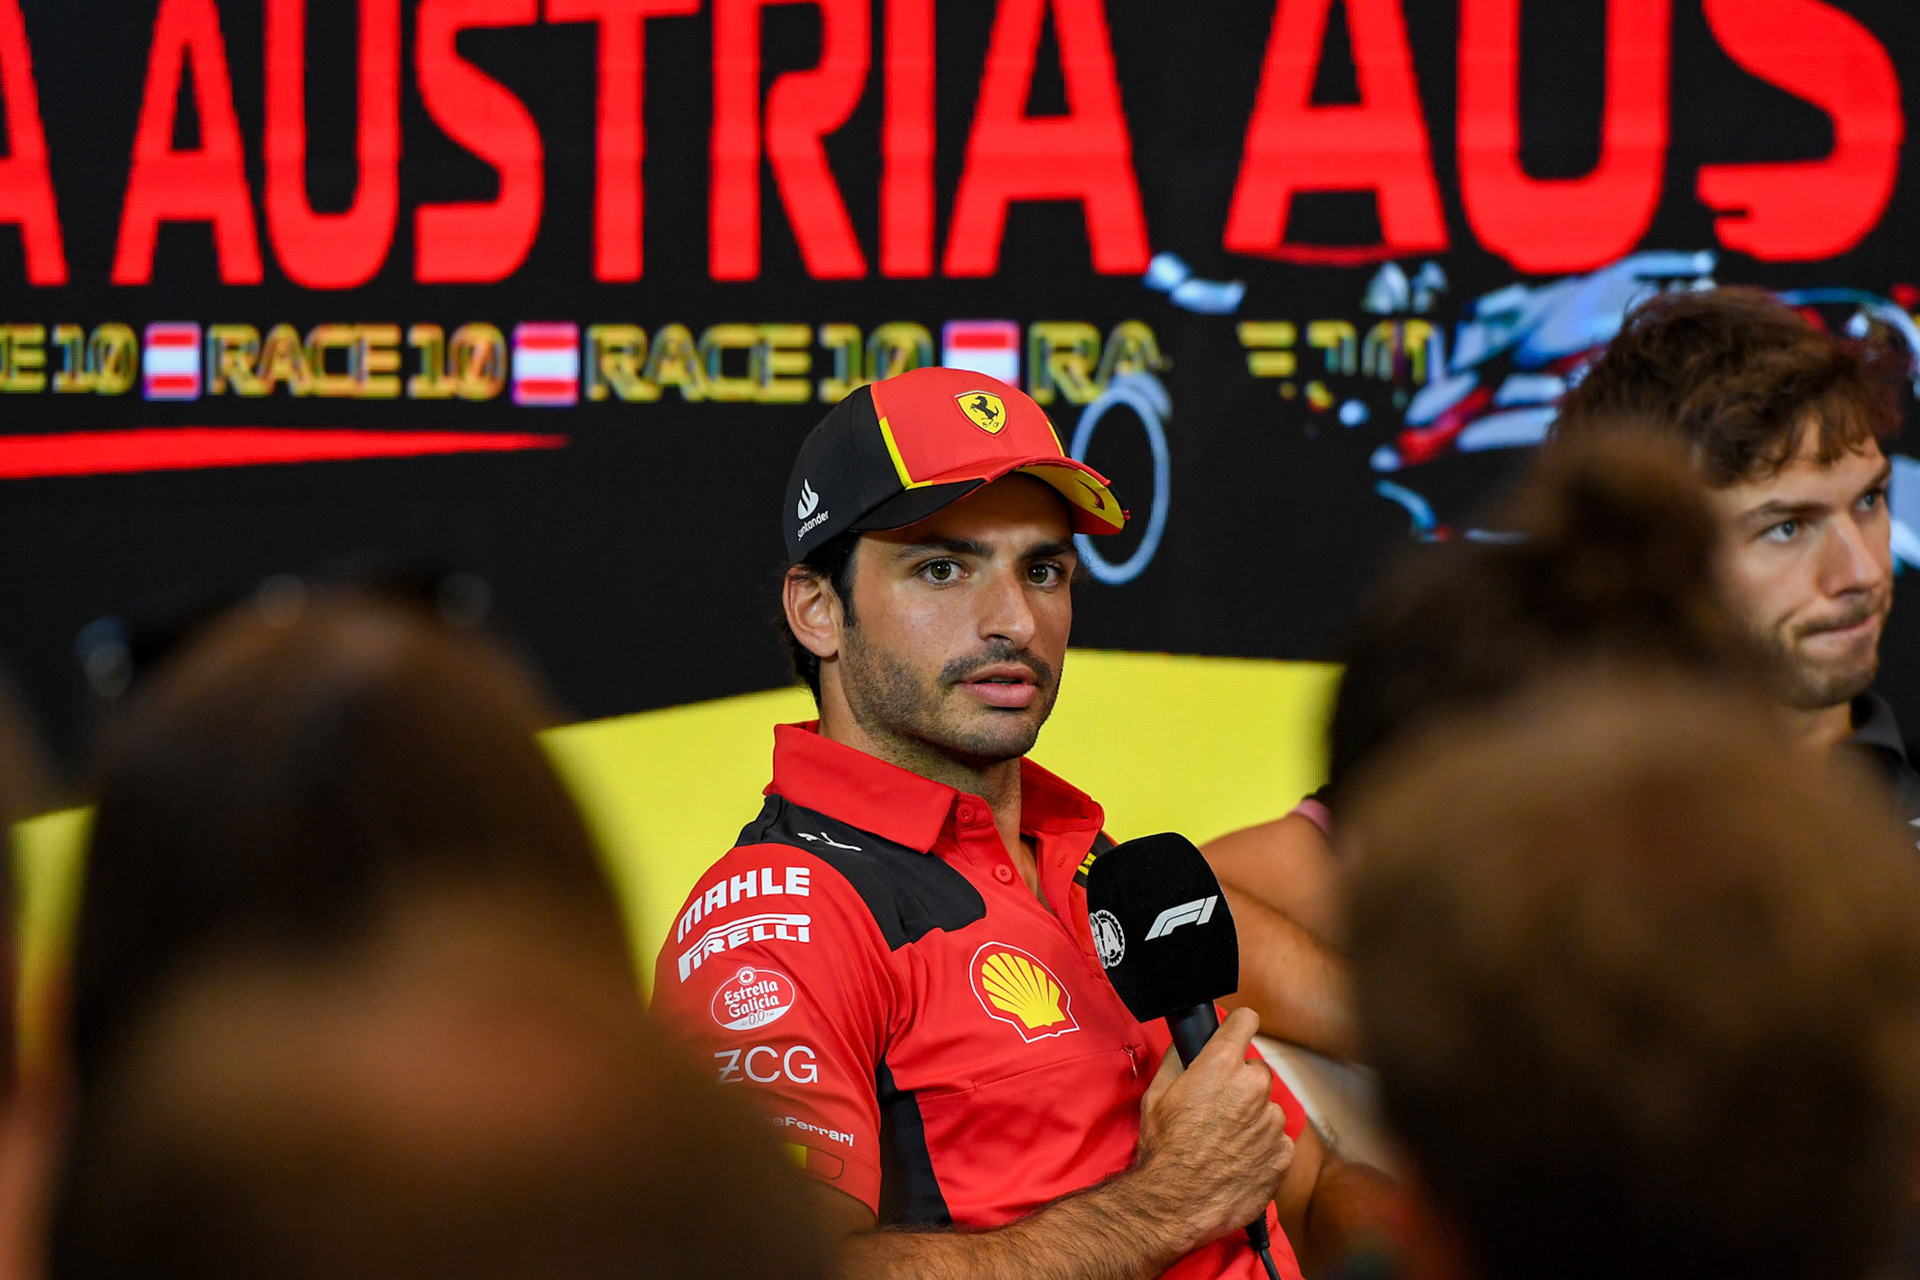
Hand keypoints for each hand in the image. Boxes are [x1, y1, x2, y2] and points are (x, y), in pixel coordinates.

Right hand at [1132, 1007, 1293, 1252]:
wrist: (1175, 1203)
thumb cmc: (1163, 1148)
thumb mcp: (1156, 1094)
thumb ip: (1179, 1059)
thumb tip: (1190, 1042)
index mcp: (1221, 1065)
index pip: (1246, 1020)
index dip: (1238, 1027)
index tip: (1236, 1035)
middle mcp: (1253, 1087)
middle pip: (1256, 1070)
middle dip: (1241, 1083)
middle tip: (1217, 1108)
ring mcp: (1272, 1122)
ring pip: (1268, 1108)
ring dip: (1253, 1118)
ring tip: (1225, 1142)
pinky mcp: (1283, 1154)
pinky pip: (1278, 1141)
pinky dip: (1263, 1148)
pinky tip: (1238, 1161)